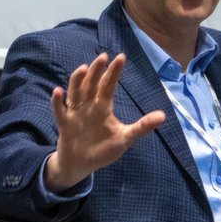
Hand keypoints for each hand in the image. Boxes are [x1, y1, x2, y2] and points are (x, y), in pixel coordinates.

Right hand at [42, 52, 164, 191]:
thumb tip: (163, 116)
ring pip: (75, 93)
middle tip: (104, 57)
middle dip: (97, 71)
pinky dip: (57, 102)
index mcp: (103, 107)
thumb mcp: (125, 138)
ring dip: (77, 81)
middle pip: (92, 84)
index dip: (114, 72)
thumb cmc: (102, 149)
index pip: (109, 85)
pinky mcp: (64, 125)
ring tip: (83, 69)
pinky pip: (60, 112)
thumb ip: (141, 127)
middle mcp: (88, 106)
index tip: (121, 57)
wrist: (81, 165)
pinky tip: (58, 91)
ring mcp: (75, 114)